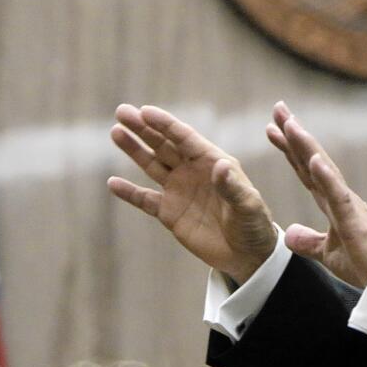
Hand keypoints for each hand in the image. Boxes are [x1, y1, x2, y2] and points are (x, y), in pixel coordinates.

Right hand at [109, 104, 276, 283]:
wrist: (247, 255)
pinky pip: (145, 199)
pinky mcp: (169, 212)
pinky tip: (112, 183)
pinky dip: (129, 192)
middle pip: (163, 144)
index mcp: (212, 161)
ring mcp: (179, 190)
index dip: (165, 124)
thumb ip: (232, 186)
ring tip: (116, 132)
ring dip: (134, 149)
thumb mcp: (248, 204)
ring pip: (152, 164)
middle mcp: (192, 171)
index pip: (184, 137)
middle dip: (143, 128)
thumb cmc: (253, 224)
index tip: (144, 111)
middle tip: (122, 112)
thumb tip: (220, 164)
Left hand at [266, 101, 366, 288]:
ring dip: (306, 146)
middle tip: (278, 108)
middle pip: (311, 159)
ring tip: (291, 125)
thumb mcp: (328, 253)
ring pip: (324, 170)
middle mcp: (338, 196)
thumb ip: (309, 241)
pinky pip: (338, 196)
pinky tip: (314, 159)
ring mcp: (347, 206)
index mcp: (331, 202)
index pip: (305, 170)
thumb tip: (288, 233)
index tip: (273, 128)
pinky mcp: (354, 221)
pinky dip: (326, 176)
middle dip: (294, 134)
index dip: (289, 148)